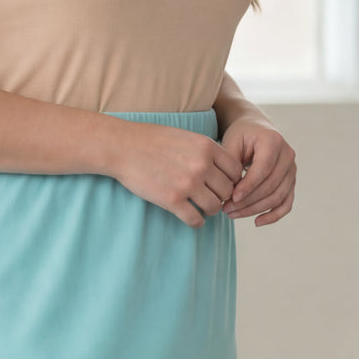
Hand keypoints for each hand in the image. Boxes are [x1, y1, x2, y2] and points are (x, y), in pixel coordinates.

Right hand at [109, 123, 240, 227]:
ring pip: (214, 207)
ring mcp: (187, 184)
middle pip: (227, 190)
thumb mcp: (185, 136)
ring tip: (200, 208)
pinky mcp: (172, 200)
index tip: (221, 185)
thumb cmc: (152, 140)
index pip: (235, 170)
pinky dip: (196, 222)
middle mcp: (201, 165)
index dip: (231, 180)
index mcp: (207, 147)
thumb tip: (222, 169)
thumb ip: (205, 151)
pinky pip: (195, 219)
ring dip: (209, 210)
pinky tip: (191, 218)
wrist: (123, 146)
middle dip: (220, 196)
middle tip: (210, 198)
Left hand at [218, 117, 295, 225]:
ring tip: (232, 214)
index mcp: (273, 141)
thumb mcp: (232, 143)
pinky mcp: (291, 181)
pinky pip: (286, 203)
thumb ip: (231, 165)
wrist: (255, 129)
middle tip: (225, 209)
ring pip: (277, 197)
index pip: (262, 170)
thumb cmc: (240, 136)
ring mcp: (292, 169)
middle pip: (270, 186)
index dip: (247, 187)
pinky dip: (273, 215)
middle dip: (247, 202)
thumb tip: (231, 194)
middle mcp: (287, 155)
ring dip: (255, 210)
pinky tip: (257, 222)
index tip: (230, 199)